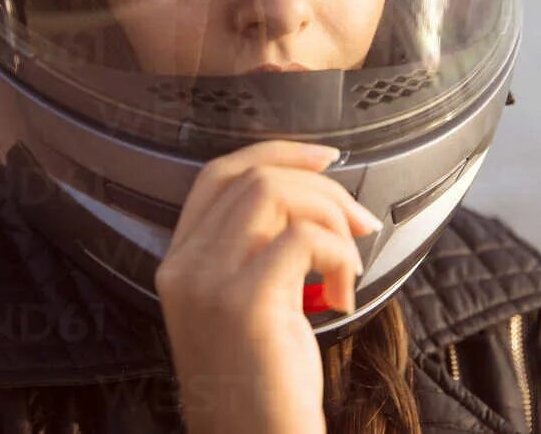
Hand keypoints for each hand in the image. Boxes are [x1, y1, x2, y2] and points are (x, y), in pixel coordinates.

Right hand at [155, 141, 382, 433]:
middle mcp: (184, 267)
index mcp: (179, 263)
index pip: (218, 175)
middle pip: (255, 178)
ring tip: (349, 265)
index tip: (326, 159)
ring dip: (331, 218)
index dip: (275, 153)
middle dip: (322, 189)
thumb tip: (317, 200)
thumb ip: (256, 252)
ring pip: (276, 194)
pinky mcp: (245, 303)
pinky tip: (342, 295)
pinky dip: (339, 255)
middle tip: (361, 226)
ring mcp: (209, 283)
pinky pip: (304, 238)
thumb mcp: (246, 307)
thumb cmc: (265, 387)